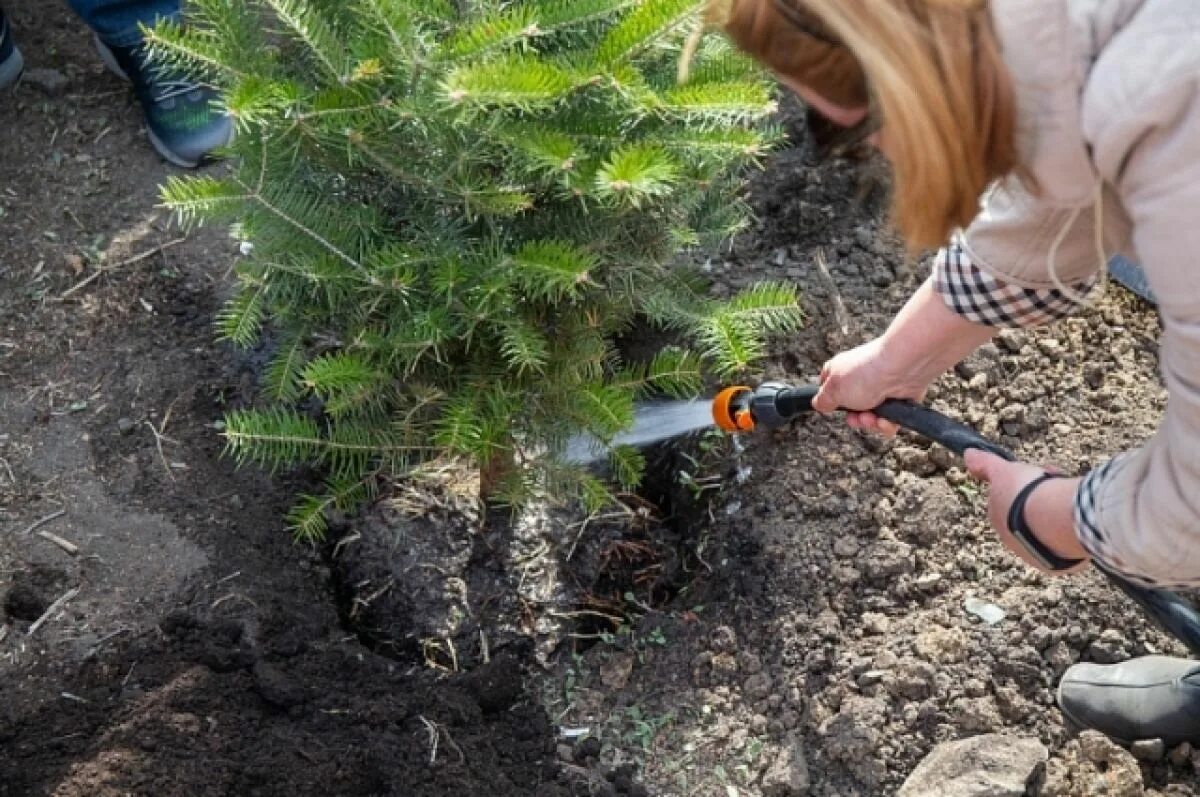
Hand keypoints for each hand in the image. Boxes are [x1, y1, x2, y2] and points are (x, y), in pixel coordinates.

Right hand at [812, 337, 929, 436]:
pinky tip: (886, 420)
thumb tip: (817, 404)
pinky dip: (886, 424)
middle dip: (854, 419)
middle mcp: (860, 382)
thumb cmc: (866, 374)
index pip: (830, 390)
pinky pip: (888, 422)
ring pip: (870, 419)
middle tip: (857, 417)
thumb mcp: (833, 389)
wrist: (902, 368)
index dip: (831, 402)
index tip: (833, 406)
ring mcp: (879, 392)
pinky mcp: (897, 401)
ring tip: (873, 417)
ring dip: (870, 423)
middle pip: (851, 411)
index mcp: (841, 373)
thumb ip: (822, 400)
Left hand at [964, 449, 1088, 574]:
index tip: (1043, 473)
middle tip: (1058, 484)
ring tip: (1069, 500)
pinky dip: (1070, 534)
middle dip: (1043, 498)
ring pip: (1047, 530)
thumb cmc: (1027, 493)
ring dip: (1058, 514)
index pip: (1012, 499)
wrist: (1055, 518)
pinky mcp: (1056, 565)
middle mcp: (1013, 540)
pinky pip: (1064, 547)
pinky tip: (1077, 522)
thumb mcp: (1003, 471)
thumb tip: (968, 453)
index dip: (1028, 483)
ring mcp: (1034, 554)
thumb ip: (985, 464)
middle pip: (1030, 515)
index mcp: (998, 519)